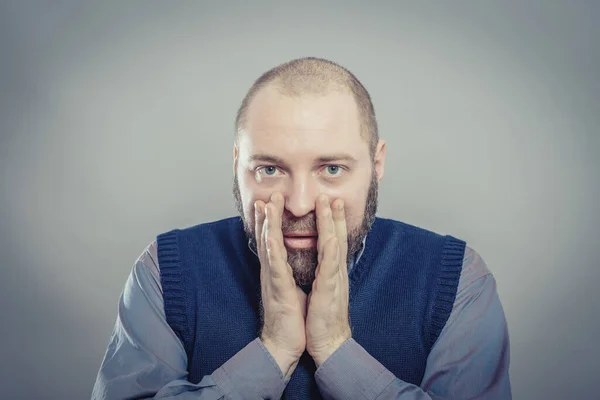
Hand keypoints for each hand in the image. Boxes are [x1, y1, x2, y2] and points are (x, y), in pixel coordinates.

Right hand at [256, 192, 307, 378]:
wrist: (286, 344)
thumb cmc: (291, 317)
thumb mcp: (292, 288)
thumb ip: (289, 271)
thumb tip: (292, 259)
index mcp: (278, 270)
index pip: (274, 239)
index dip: (272, 220)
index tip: (272, 201)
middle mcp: (273, 272)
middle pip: (268, 237)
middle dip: (268, 215)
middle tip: (268, 194)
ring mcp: (273, 280)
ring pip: (269, 247)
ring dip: (268, 225)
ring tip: (267, 206)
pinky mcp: (278, 291)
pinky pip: (275, 269)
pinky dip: (273, 252)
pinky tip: (271, 239)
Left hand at [305, 194, 351, 366]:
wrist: (328, 343)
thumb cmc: (322, 318)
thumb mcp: (322, 289)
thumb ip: (323, 272)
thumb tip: (321, 260)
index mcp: (331, 271)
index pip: (331, 239)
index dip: (331, 219)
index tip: (328, 201)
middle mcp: (335, 271)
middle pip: (335, 235)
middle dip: (333, 213)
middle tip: (332, 192)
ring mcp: (334, 279)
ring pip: (333, 245)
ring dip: (331, 223)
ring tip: (328, 203)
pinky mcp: (329, 291)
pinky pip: (329, 268)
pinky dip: (331, 251)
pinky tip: (331, 237)